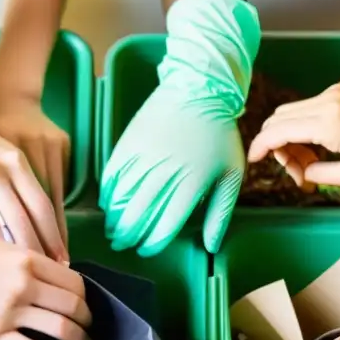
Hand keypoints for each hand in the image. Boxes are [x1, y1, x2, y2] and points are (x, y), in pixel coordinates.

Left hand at [0, 108, 68, 261]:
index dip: (7, 257)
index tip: (17, 279)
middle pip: (20, 218)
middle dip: (37, 250)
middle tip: (50, 276)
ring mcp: (10, 161)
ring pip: (40, 203)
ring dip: (53, 234)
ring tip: (62, 259)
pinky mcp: (21, 156)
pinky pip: (43, 188)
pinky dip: (52, 214)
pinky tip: (57, 233)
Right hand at [0, 236, 90, 339]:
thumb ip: (25, 257)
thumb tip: (52, 271)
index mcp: (26, 260)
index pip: (72, 280)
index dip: (84, 294)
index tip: (84, 303)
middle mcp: (24, 285)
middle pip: (73, 305)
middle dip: (87, 318)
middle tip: (89, 326)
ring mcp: (10, 312)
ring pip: (60, 328)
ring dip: (79, 339)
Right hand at [100, 0, 260, 255]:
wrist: (198, 89)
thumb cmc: (219, 134)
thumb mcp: (231, 175)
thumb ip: (220, 213)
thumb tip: (211, 245)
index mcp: (191, 184)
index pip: (165, 225)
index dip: (153, 243)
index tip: (147, 250)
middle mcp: (164, 174)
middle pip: (138, 216)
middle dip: (128, 235)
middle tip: (124, 245)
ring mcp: (143, 158)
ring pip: (122, 198)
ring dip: (115, 219)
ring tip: (113, 231)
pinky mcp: (129, 143)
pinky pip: (113, 175)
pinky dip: (108, 194)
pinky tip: (109, 204)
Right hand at [247, 83, 339, 188]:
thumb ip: (317, 174)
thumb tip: (301, 171)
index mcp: (326, 122)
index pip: (276, 132)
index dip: (260, 148)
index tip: (253, 162)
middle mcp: (326, 100)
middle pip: (279, 119)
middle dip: (278, 146)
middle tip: (296, 173)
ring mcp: (335, 92)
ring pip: (293, 112)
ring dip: (292, 137)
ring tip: (312, 164)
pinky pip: (310, 107)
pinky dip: (306, 127)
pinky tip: (323, 147)